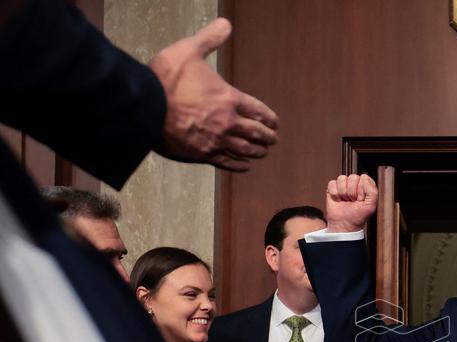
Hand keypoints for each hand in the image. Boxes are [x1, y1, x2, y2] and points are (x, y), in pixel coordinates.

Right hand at [150, 18, 278, 170]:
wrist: (144, 107)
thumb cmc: (165, 79)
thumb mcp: (188, 51)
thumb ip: (209, 39)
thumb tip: (225, 24)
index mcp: (228, 98)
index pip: (259, 111)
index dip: (269, 118)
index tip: (275, 123)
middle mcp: (227, 122)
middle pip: (256, 133)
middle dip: (267, 137)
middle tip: (273, 140)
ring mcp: (216, 140)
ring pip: (245, 150)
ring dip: (257, 152)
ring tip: (263, 153)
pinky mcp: (203, 154)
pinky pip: (227, 162)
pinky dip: (239, 165)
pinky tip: (245, 166)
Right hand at [325, 174, 378, 231]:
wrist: (344, 225)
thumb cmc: (358, 216)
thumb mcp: (371, 206)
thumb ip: (372, 191)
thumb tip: (364, 177)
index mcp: (366, 186)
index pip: (363, 178)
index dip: (361, 190)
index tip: (361, 200)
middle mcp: (355, 184)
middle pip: (352, 177)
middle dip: (352, 192)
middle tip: (353, 201)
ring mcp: (344, 185)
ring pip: (342, 179)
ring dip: (343, 193)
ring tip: (346, 200)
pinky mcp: (333, 188)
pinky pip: (332, 183)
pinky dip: (335, 194)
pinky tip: (338, 200)